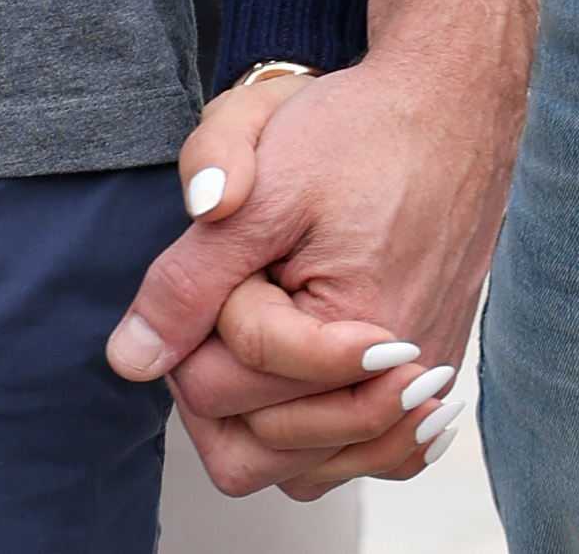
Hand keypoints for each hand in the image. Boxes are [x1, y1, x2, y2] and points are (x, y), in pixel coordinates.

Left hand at [107, 50, 521, 498]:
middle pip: (250, 443)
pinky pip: (355, 460)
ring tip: (262, 328)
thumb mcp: (258, 183)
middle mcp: (400, 382)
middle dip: (218, 371)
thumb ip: (187, 279)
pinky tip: (297, 373)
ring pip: (297, 470)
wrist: (448, 107)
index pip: (215, 382)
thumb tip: (130, 361)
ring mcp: (419, 393)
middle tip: (236, 292)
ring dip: (258, 414)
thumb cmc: (357, 131)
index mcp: (356, 330)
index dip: (198, 315)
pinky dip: (314, 435)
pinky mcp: (428, 386)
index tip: (234, 248)